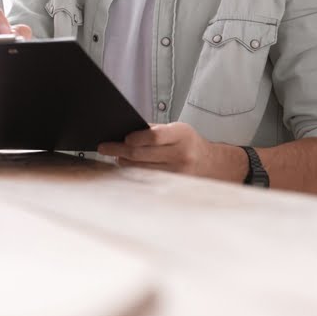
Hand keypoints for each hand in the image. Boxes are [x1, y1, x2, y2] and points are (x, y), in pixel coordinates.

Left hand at [97, 122, 246, 181]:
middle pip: (143, 154)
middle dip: (119, 151)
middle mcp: (181, 154)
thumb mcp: (176, 130)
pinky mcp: (174, 185)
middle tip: (104, 147)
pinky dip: (135, 173)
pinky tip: (127, 167)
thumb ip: (153, 130)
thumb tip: (123, 133)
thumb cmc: (188, 143)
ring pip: (142, 169)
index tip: (123, 138)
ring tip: (116, 156)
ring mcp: (178, 173)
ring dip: (124, 162)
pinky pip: (148, 179)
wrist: (212, 164)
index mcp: (182, 135)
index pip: (155, 136)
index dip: (136, 138)